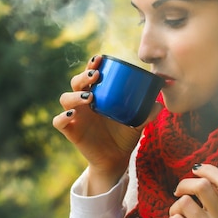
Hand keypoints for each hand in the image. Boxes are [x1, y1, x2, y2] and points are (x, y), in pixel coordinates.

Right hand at [52, 55, 161, 194]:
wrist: (116, 158)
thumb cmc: (125, 134)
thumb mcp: (138, 122)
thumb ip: (147, 113)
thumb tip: (159, 104)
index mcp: (98, 94)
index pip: (90, 74)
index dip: (92, 64)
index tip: (99, 59)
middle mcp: (84, 102)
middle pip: (75, 82)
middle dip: (83, 76)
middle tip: (95, 75)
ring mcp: (76, 115)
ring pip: (65, 98)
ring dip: (75, 95)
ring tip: (89, 97)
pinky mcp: (70, 130)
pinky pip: (58, 121)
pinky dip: (62, 116)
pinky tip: (72, 114)